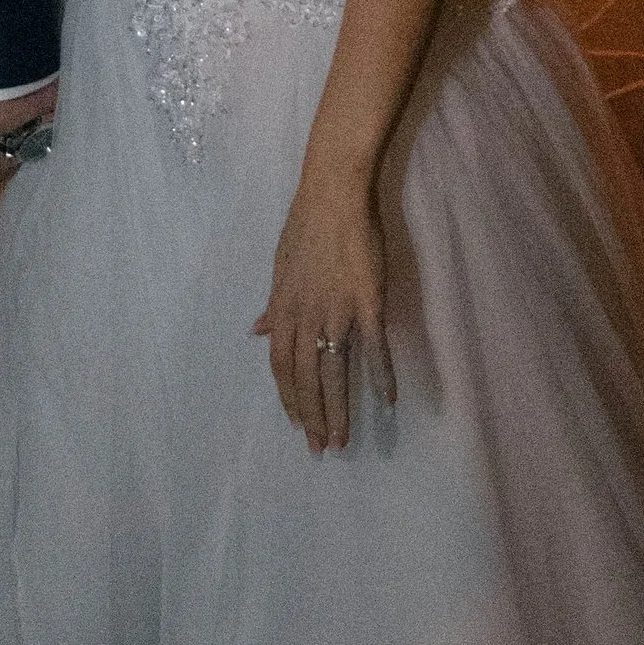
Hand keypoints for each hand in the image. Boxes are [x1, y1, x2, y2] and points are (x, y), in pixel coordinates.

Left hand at [254, 170, 393, 445]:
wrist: (334, 196)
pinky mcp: (367, 304)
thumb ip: (274, 305)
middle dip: (311, 417)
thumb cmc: (306, 228)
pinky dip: (380, 376)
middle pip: (306, 378)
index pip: (282, 366)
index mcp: (284, 310)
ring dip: (337, 410)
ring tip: (342, 439)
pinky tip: (386, 401)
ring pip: (334, 372)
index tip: (296, 424)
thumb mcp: (280, 268)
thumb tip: (257, 331)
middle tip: (320, 448)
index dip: (289, 398)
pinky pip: (374, 348)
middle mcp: (305, 318)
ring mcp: (337, 313)